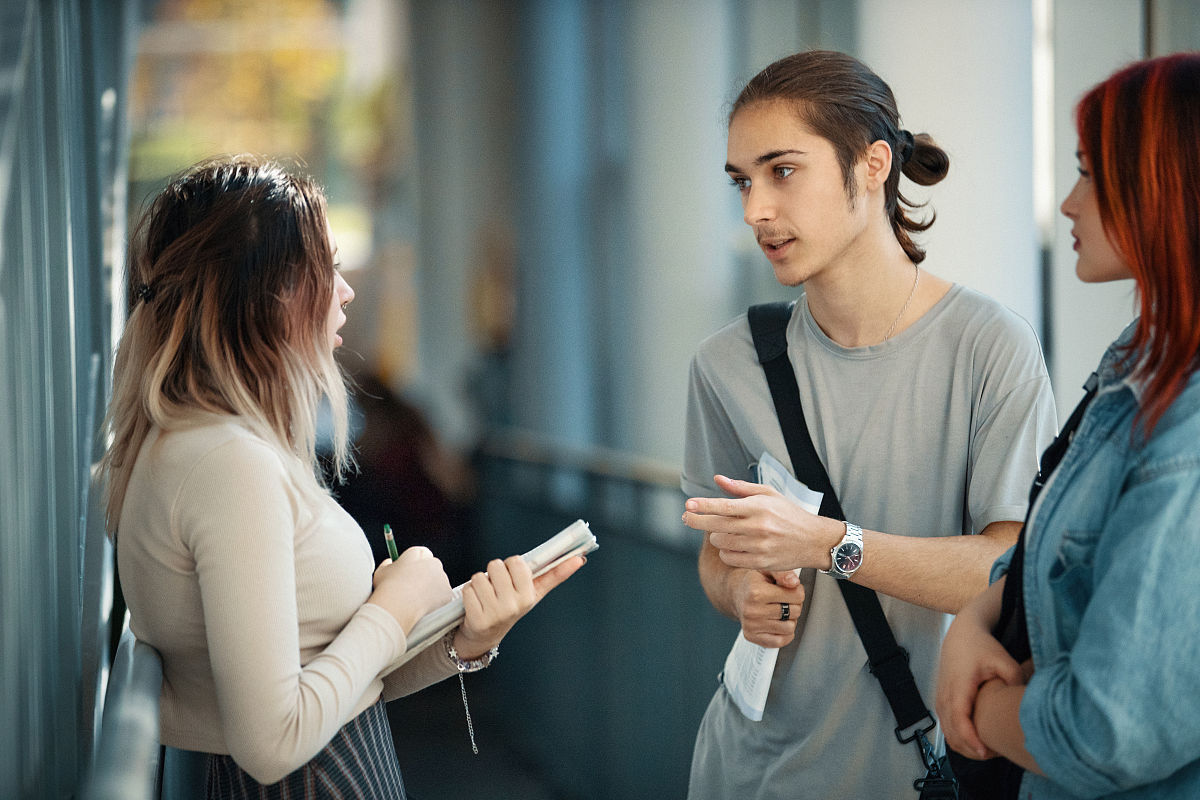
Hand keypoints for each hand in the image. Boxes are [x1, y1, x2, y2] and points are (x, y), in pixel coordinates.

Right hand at [368, 546, 453, 633]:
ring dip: (430, 589)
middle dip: (425, 576)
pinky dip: (436, 601)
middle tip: (414, 588)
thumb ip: (387, 565)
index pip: (421, 553)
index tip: (411, 572)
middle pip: (432, 567)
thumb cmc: (387, 588)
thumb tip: (389, 562)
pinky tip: (423, 607)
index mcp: (418, 553)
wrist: (399, 605)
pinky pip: (442, 596)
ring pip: (437, 582)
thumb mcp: (381, 572)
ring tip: (415, 600)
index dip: (416, 563)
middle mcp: (433, 562)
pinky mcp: (447, 592)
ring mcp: (442, 577)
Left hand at [452, 554, 585, 659]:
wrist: (485, 635)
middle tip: (496, 588)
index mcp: (529, 596)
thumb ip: (555, 574)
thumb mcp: (534, 592)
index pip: (516, 562)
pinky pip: (467, 590)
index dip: (510, 565)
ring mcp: (495, 614)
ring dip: (479, 583)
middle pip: (495, 565)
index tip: (511, 575)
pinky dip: (468, 594)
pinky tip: (475, 604)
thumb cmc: (511, 606)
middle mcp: (514, 606)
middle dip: (493, 573)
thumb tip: (580, 559)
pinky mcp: (477, 620)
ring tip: (485, 596)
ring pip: (479, 576)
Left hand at [682, 474, 841, 571]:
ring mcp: (759, 547)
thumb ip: (741, 488)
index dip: (704, 506)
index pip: (725, 506)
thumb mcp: (769, 494)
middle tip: (687, 517)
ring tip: (723, 532)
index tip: (688, 504)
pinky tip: (731, 546)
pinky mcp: (761, 563)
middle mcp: (758, 527)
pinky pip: (730, 558)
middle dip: (697, 521)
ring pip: (721, 543)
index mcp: (759, 507)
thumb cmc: (789, 514)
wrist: (814, 540)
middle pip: (717, 526)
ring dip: (716, 537)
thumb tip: (718, 479)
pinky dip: (726, 552)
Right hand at [728, 568, 805, 647]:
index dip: (797, 591)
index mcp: (756, 592)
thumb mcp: (767, 570)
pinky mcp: (752, 637)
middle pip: (795, 612)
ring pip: (790, 627)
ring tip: (778, 611)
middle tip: (783, 600)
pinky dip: (783, 633)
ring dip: (788, 619)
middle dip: (793, 605)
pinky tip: (776, 622)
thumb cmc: (754, 582)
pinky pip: (780, 641)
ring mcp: (751, 626)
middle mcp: (752, 610)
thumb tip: (794, 582)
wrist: (736, 594)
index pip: (797, 595)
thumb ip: (783, 573)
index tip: (788, 589)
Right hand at [935, 594, 1024, 759]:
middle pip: (952, 733)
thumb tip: (1024, 700)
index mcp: (959, 686)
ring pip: (948, 734)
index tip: (986, 751)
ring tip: (990, 750)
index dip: (971, 739)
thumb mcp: (1002, 659)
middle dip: (972, 749)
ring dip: (966, 747)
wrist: (961, 635)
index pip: (960, 720)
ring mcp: (941, 700)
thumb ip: (1015, 678)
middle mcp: (945, 696)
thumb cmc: (980, 646)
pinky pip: (947, 728)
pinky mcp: (942, 703)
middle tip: (996, 753)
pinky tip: (979, 742)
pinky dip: (960, 740)